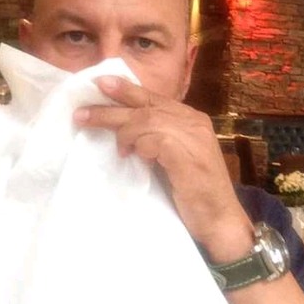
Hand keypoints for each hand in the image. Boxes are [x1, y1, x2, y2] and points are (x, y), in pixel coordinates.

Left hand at [73, 76, 253, 261]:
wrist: (220, 219)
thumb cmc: (195, 192)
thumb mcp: (174, 157)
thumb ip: (158, 139)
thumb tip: (124, 129)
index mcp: (192, 119)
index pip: (154, 98)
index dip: (127, 90)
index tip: (100, 83)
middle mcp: (194, 122)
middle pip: (146, 106)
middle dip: (111, 109)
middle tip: (82, 113)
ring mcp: (193, 138)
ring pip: (147, 120)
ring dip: (124, 132)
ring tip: (118, 148)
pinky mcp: (188, 156)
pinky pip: (155, 140)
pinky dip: (141, 147)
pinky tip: (136, 157)